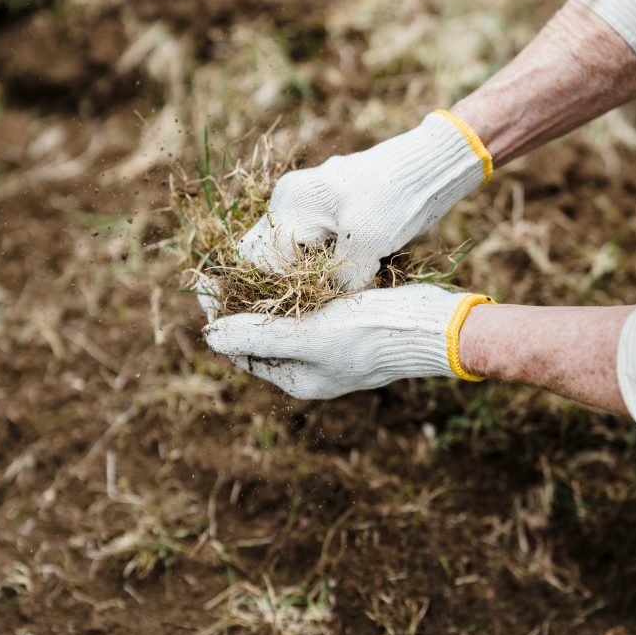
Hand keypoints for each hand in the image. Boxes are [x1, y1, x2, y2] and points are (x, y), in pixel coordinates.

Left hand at [203, 284, 493, 399]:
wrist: (432, 324)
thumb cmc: (370, 334)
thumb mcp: (309, 336)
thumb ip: (257, 336)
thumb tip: (207, 337)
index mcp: (296, 377)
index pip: (240, 347)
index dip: (217, 314)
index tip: (203, 279)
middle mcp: (310, 364)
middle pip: (259, 331)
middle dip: (238, 300)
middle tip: (220, 263)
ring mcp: (330, 343)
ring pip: (283, 316)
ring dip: (264, 290)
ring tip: (247, 257)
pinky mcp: (348, 321)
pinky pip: (308, 304)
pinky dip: (293, 286)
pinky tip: (287, 260)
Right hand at [238, 111, 492, 289]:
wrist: (429, 166)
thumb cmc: (395, 197)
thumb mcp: (366, 244)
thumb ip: (338, 279)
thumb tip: (326, 307)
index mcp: (290, 204)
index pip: (257, 257)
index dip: (275, 284)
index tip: (306, 298)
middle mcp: (291, 203)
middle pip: (271, 256)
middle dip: (293, 279)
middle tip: (323, 295)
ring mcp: (311, 207)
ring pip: (295, 254)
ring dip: (315, 273)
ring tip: (345, 281)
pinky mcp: (331, 214)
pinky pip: (317, 247)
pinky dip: (331, 263)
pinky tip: (357, 268)